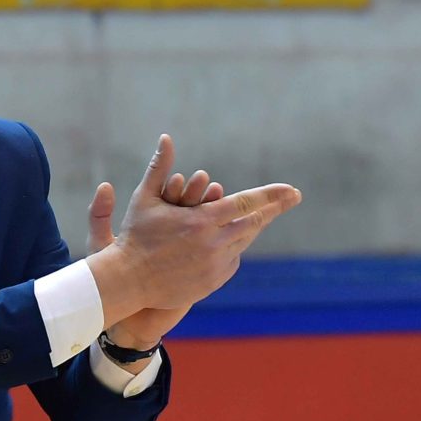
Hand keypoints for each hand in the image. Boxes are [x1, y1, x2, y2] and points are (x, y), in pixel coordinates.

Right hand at [86, 134, 301, 324]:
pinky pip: (232, 261)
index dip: (272, 195)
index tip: (292, 190)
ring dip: (252, 227)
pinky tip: (233, 241)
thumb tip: (166, 138)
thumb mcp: (145, 198)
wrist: (127, 280)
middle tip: (291, 199)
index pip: (247, 203)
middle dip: (272, 210)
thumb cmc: (134, 236)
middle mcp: (214, 244)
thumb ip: (159, 167)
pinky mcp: (212, 282)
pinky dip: (233, 249)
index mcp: (202, 221)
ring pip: (244, 242)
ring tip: (263, 217)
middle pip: (253, 223)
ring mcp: (215, 266)